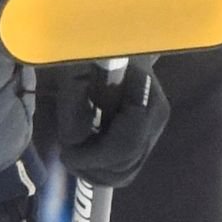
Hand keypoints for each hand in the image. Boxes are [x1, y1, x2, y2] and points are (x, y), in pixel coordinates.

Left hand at [35, 56, 165, 187]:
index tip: (65, 153)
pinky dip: (103, 171)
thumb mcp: (75, 73)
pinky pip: (126, 169)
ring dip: (95, 174)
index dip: (92, 157)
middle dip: (92, 168)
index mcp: (145, 99)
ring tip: (75, 158)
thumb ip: (74, 109)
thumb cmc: (93, 54)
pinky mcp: (146, 138)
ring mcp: (154, 130)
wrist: (114, 48)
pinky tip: (87, 159)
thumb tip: (74, 143)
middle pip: (126, 165)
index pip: (125, 146)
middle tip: (67, 156)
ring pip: (126, 174)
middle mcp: (156, 119)